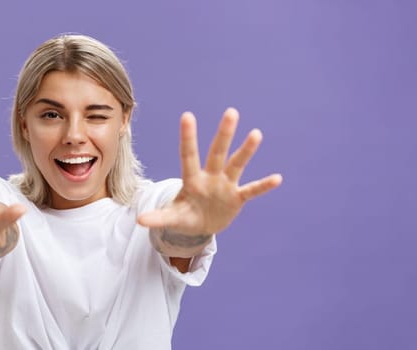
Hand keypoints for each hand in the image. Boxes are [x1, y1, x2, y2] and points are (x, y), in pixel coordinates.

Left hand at [138, 108, 281, 253]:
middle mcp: (210, 177)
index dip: (188, 137)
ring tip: (256, 134)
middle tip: (231, 112)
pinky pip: (252, 190)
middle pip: (217, 153)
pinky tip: (277, 178)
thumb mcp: (172, 218)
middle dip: (224, 134)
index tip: (187, 115)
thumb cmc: (185, 215)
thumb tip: (139, 220)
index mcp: (192, 180)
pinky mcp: (237, 197)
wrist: (201, 225)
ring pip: (237, 165)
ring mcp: (225, 185)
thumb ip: (158, 218)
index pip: (189, 155)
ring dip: (246, 151)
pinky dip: (263, 186)